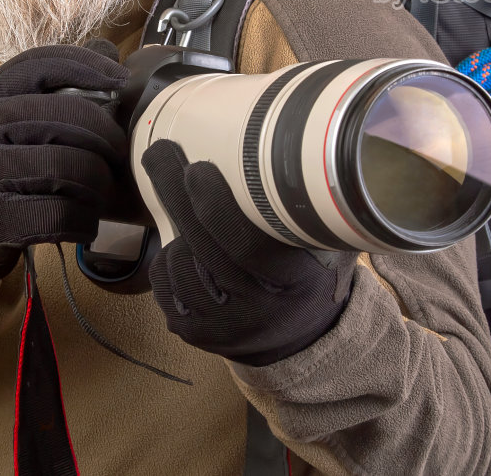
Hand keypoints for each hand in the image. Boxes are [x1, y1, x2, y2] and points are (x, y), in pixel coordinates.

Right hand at [0, 44, 127, 294]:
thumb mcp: (6, 117)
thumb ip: (52, 85)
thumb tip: (106, 48)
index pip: (43, 64)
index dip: (89, 66)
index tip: (122, 81)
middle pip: (68, 115)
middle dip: (106, 133)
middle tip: (119, 151)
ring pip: (70, 165)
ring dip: (99, 181)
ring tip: (103, 189)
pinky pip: (60, 213)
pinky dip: (84, 220)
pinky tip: (86, 221)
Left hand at [143, 141, 356, 365]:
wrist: (298, 337)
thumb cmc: (312, 274)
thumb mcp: (329, 245)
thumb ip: (314, 211)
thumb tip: (295, 153)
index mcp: (295, 283)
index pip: (246, 245)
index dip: (216, 206)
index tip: (198, 169)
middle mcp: (255, 310)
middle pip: (202, 246)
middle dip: (176, 194)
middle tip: (161, 154)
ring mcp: (220, 325)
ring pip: (178, 261)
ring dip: (179, 231)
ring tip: (194, 215)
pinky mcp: (193, 331)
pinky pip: (164, 282)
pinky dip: (170, 259)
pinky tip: (188, 250)